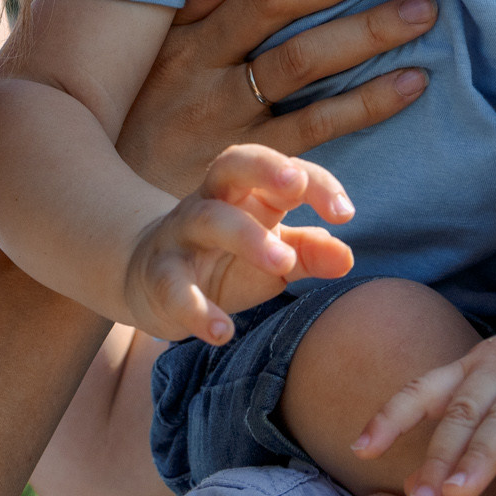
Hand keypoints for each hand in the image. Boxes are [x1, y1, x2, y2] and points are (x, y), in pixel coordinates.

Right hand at [116, 0, 437, 196]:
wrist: (125, 228)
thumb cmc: (150, 130)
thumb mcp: (159, 68)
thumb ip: (206, 20)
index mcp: (172, 33)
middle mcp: (192, 66)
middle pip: (272, 2)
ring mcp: (220, 117)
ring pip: (301, 59)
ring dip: (366, 30)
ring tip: (422, 9)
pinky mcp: (248, 167)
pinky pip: (316, 127)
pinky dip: (368, 102)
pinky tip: (413, 82)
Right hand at [122, 145, 354, 343]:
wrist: (147, 278)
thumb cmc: (225, 261)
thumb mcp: (272, 256)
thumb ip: (309, 253)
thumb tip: (347, 257)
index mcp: (247, 192)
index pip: (283, 170)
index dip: (316, 183)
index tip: (346, 213)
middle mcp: (212, 201)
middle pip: (233, 164)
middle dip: (266, 167)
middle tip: (297, 186)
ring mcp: (181, 234)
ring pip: (208, 219)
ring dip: (246, 237)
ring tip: (283, 263)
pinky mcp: (158, 275)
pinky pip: (174, 286)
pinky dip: (196, 309)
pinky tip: (222, 332)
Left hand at [356, 313, 495, 495]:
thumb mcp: (484, 395)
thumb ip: (452, 435)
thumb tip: (410, 488)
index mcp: (470, 367)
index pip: (423, 390)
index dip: (391, 417)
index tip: (360, 450)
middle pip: (465, 410)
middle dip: (441, 456)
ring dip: (483, 451)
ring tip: (461, 490)